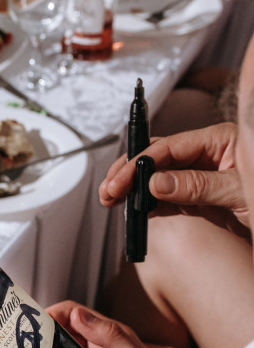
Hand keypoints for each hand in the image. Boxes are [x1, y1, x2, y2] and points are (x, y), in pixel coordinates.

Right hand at [99, 123, 247, 231]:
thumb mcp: (239, 191)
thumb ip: (198, 186)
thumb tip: (156, 183)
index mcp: (221, 141)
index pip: (170, 147)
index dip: (141, 164)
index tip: (121, 182)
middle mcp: (210, 153)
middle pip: (159, 155)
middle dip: (129, 172)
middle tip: (108, 192)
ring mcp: (205, 173)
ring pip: (159, 173)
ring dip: (134, 185)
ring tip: (112, 199)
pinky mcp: (202, 194)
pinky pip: (169, 192)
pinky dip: (148, 199)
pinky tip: (134, 206)